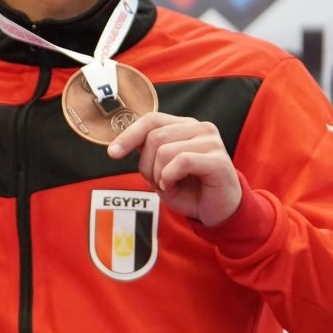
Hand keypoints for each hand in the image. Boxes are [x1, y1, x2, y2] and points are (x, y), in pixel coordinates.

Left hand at [106, 112, 240, 225]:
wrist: (216, 212)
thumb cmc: (189, 190)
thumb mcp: (159, 168)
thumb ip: (146, 150)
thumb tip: (120, 141)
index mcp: (185, 126)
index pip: (151, 120)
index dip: (129, 135)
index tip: (113, 153)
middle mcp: (200, 128)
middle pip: (154, 137)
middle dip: (147, 165)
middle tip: (158, 182)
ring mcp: (212, 141)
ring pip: (165, 151)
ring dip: (159, 175)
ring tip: (170, 185)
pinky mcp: (219, 160)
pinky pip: (181, 162)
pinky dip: (170, 178)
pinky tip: (174, 186)